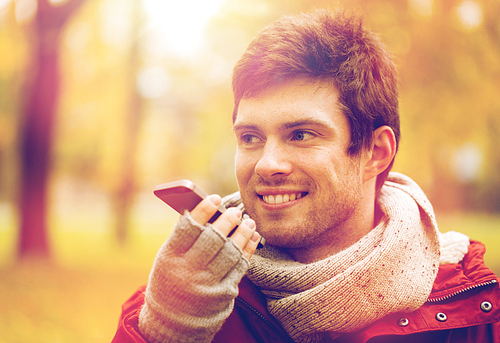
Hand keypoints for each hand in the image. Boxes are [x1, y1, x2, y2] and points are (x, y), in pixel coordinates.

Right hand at [138, 193, 259, 341]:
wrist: (173, 321)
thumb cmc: (171, 278)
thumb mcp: (168, 257)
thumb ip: (183, 235)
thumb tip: (206, 208)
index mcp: (170, 258)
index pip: (188, 228)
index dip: (203, 210)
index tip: (214, 198)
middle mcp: (188, 271)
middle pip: (213, 239)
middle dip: (227, 221)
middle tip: (235, 211)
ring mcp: (207, 284)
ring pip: (230, 252)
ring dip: (242, 234)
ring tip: (248, 222)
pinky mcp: (223, 294)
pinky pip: (240, 267)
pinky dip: (248, 249)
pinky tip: (252, 237)